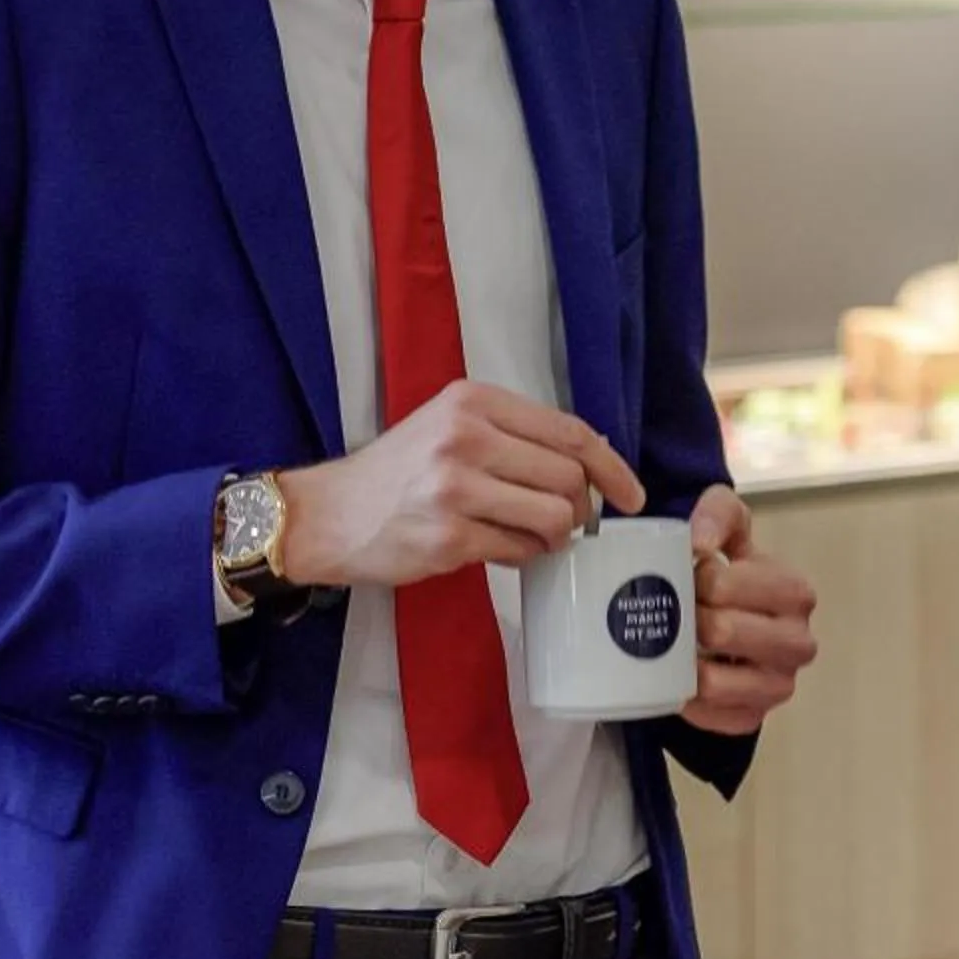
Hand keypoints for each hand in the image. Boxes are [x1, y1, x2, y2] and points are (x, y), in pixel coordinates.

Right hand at [278, 381, 644, 588]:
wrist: (328, 514)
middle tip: (564, 522)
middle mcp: (465, 437)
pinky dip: (523, 556)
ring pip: (552, 517)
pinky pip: (519, 551)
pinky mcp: (446, 538)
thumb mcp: (450, 425)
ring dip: (554, 536)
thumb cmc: (396, 472)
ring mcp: (454, 489)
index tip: (631, 495)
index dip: (612, 467)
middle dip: (578, 508)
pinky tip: (500, 549)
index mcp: (473, 402)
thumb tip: (592, 458)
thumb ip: (514, 433)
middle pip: (569, 477)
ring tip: (532, 537)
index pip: (570, 431)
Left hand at [678, 485, 816, 736]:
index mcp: (795, 592)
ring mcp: (779, 685)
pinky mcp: (755, 717)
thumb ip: (718, 514)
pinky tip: (678, 680)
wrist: (734, 617)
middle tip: (675, 612)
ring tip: (672, 645)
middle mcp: (798, 642)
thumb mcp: (730, 526)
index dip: (696, 579)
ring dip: (684, 664)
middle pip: (722, 633)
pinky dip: (688, 701)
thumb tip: (699, 542)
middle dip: (687, 620)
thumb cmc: (732, 572)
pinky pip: (713, 718)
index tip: (688, 575)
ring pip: (716, 683)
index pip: (728, 585)